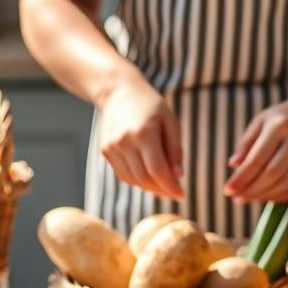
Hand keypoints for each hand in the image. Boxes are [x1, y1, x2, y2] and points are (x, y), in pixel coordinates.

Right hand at [96, 82, 183, 199]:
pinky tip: (148, 177)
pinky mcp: (105, 150)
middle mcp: (124, 141)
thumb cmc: (151, 106)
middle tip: (174, 193)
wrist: (119, 92)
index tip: (182, 195)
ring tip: (163, 186)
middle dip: (162, 190)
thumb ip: (175, 150)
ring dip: (150, 188)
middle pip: (144, 178)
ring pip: (133, 180)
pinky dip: (137, 180)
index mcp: (144, 132)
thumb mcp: (170, 122)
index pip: (158, 170)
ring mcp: (112, 147)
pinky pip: (123, 174)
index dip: (170, 187)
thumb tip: (179, 176)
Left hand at [225, 94, 287, 202]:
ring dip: (266, 195)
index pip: (257, 158)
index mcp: (279, 125)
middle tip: (237, 199)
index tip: (227, 190)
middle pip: (273, 173)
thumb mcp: (263, 120)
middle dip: (252, 190)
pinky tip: (269, 197)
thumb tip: (233, 165)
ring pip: (287, 182)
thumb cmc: (286, 115)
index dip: (241, 177)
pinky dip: (283, 195)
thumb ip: (247, 142)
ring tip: (250, 198)